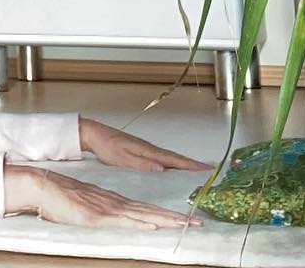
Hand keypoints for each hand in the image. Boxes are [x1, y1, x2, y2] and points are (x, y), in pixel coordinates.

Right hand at [6, 164, 200, 230]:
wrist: (42, 185)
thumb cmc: (62, 199)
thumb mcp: (88, 209)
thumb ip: (104, 215)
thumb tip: (117, 223)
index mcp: (115, 202)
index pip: (147, 209)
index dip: (168, 215)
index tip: (187, 220)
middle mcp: (115, 204)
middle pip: (151, 211)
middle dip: (175, 218)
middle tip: (198, 223)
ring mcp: (106, 209)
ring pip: (142, 215)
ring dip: (165, 220)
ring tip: (185, 224)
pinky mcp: (95, 215)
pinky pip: (122, 220)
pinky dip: (139, 222)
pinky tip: (152, 224)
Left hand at [78, 118, 211, 171]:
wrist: (94, 134)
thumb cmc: (107, 146)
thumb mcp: (122, 158)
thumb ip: (142, 164)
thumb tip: (162, 169)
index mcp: (147, 150)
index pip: (174, 159)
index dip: (191, 165)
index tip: (207, 169)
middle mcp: (150, 148)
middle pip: (176, 158)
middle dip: (193, 164)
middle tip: (210, 171)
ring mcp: (146, 149)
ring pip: (170, 158)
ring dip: (184, 164)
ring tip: (198, 171)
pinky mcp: (141, 151)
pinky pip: (162, 157)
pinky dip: (172, 162)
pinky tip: (173, 168)